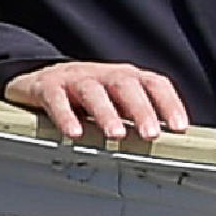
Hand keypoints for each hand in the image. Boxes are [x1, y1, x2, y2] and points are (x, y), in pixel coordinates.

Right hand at [3, 61, 189, 141]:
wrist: (36, 79)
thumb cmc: (82, 96)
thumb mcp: (113, 101)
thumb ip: (134, 115)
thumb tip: (164, 141)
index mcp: (124, 76)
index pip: (153, 84)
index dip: (169, 104)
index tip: (179, 128)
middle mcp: (103, 74)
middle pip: (126, 86)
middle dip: (140, 110)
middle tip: (150, 135)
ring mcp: (74, 78)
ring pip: (94, 92)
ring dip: (107, 113)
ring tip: (115, 135)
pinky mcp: (47, 86)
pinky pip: (57, 100)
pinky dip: (66, 116)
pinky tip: (74, 133)